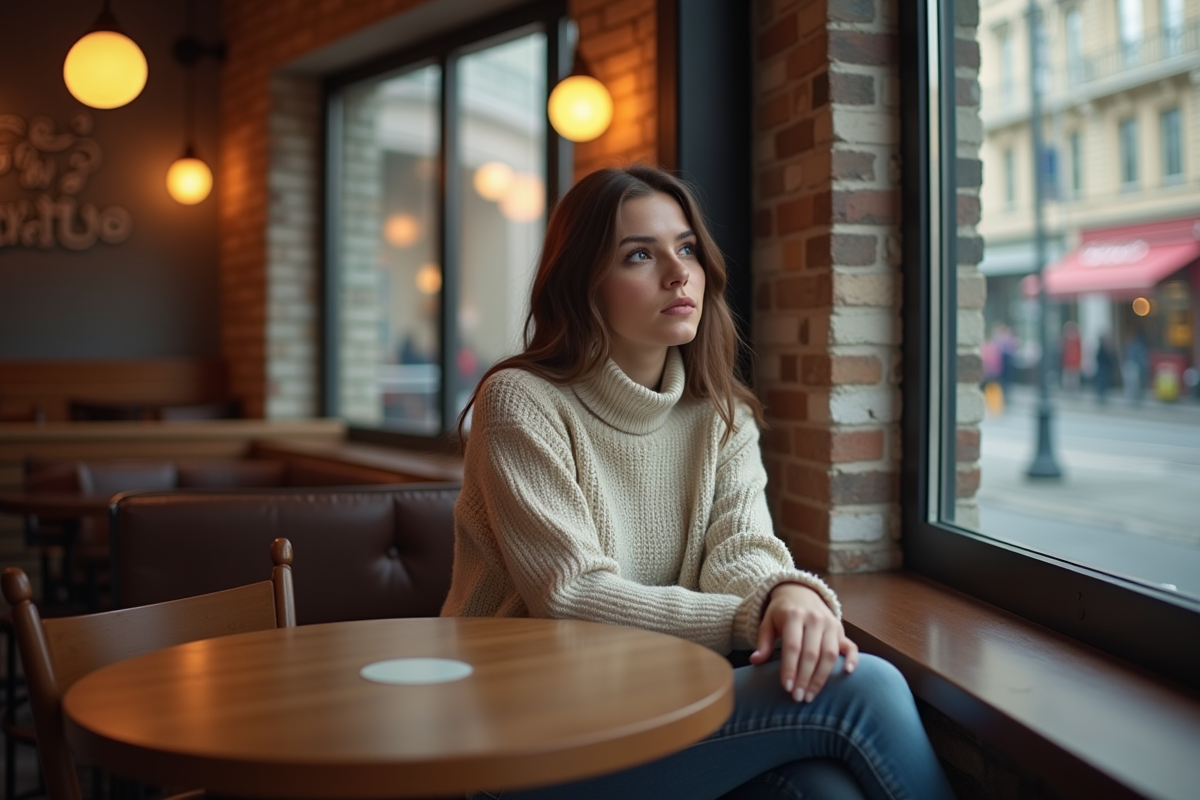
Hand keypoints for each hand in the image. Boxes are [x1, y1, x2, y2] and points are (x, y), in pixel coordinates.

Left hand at [748, 582, 859, 701]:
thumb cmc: (781, 612)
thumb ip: (763, 642)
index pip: (793, 646)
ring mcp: (830, 624)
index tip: (786, 687)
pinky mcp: (841, 629)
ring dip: (822, 678)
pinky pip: (851, 646)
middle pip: (812, 653)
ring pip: (830, 654)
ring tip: (810, 695)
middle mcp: (814, 619)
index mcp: (794, 616)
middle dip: (805, 679)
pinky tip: (847, 673)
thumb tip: (755, 661)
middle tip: (798, 698)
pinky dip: (852, 660)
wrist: (800, 591)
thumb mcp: (767, 622)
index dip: (790, 668)